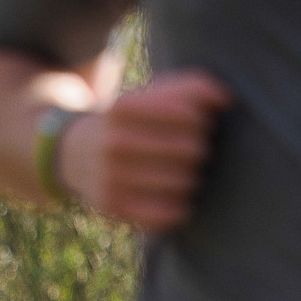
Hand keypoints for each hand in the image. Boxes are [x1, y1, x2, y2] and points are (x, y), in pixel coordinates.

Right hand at [55, 69, 230, 231]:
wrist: (74, 154)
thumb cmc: (129, 121)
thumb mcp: (150, 94)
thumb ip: (191, 88)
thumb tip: (226, 100)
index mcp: (122, 107)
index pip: (192, 116)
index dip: (204, 120)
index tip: (197, 123)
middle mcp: (113, 142)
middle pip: (193, 150)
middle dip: (201, 149)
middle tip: (192, 150)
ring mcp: (110, 178)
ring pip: (184, 182)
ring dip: (192, 178)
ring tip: (182, 172)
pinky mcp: (113, 207)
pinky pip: (169, 213)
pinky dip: (180, 206)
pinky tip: (173, 196)